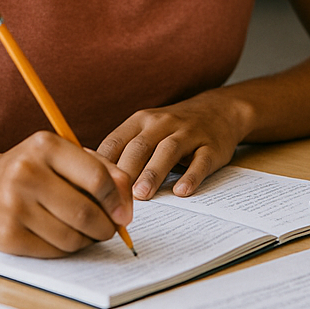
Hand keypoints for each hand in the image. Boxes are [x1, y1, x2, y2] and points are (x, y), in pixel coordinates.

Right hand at [0, 131, 132, 256]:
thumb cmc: (31, 169)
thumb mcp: (62, 155)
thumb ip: (101, 169)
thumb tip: (126, 203)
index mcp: (45, 146)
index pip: (96, 177)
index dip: (117, 199)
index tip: (124, 212)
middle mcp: (26, 173)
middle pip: (85, 212)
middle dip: (107, 226)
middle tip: (112, 228)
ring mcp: (14, 206)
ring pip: (72, 236)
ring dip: (89, 239)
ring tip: (89, 231)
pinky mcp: (7, 236)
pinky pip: (54, 251)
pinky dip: (69, 248)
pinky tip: (67, 237)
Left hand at [97, 89, 252, 198]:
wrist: (219, 110)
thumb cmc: (173, 128)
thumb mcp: (146, 130)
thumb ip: (123, 150)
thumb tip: (89, 180)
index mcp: (141, 120)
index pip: (116, 142)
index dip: (102, 165)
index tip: (91, 189)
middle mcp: (163, 123)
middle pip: (139, 146)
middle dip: (125, 172)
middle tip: (113, 198)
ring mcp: (189, 133)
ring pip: (168, 151)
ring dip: (153, 172)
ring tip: (142, 194)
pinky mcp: (211, 146)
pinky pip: (201, 161)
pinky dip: (191, 176)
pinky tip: (182, 191)